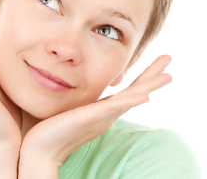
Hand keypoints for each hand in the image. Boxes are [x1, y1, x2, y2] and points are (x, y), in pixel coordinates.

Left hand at [18, 55, 171, 175]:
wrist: (38, 148)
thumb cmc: (48, 128)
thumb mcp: (66, 106)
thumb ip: (73, 96)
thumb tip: (68, 82)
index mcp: (101, 110)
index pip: (126, 90)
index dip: (140, 76)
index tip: (151, 60)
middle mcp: (106, 114)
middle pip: (136, 91)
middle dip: (152, 75)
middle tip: (168, 58)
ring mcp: (102, 117)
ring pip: (132, 98)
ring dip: (150, 86)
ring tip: (168, 75)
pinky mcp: (92, 118)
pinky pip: (115, 107)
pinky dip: (131, 101)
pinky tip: (145, 96)